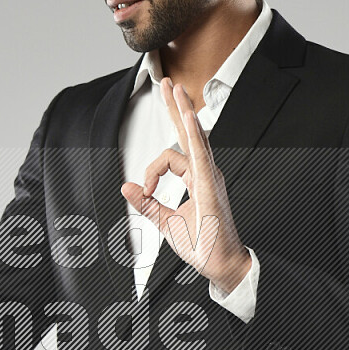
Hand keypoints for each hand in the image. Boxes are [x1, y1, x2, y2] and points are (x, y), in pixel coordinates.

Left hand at [120, 78, 251, 292]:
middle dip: (176, 107)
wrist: (221, 265)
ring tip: (174, 88)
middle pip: (189, 133)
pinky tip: (187, 115)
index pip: (170, 158)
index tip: (145, 190)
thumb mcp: (165, 223)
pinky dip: (192, 134)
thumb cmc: (202, 245)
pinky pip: (200, 154)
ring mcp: (210, 177)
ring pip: (194, 137)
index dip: (151, 170)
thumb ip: (147, 204)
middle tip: (167, 84)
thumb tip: (127, 186)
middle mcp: (205, 173)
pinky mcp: (210, 185)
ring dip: (182, 111)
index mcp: (197, 179)